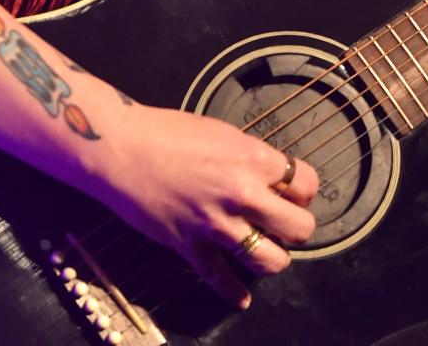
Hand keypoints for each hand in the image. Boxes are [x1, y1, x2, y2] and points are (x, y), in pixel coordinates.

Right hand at [88, 104, 317, 308]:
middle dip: (297, 227)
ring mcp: (217, 225)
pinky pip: (221, 280)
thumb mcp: (220, 133)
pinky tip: (241, 296)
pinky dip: (234, 292)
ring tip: (266, 249)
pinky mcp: (191, 247)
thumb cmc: (167, 132)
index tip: (293, 191)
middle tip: (284, 223)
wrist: (121, 148)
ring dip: (273, 257)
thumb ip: (248, 157)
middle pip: (299, 227)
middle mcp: (242, 194)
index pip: (306, 183)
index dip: (303, 189)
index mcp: (253, 158)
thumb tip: (268, 174)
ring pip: (270, 260)